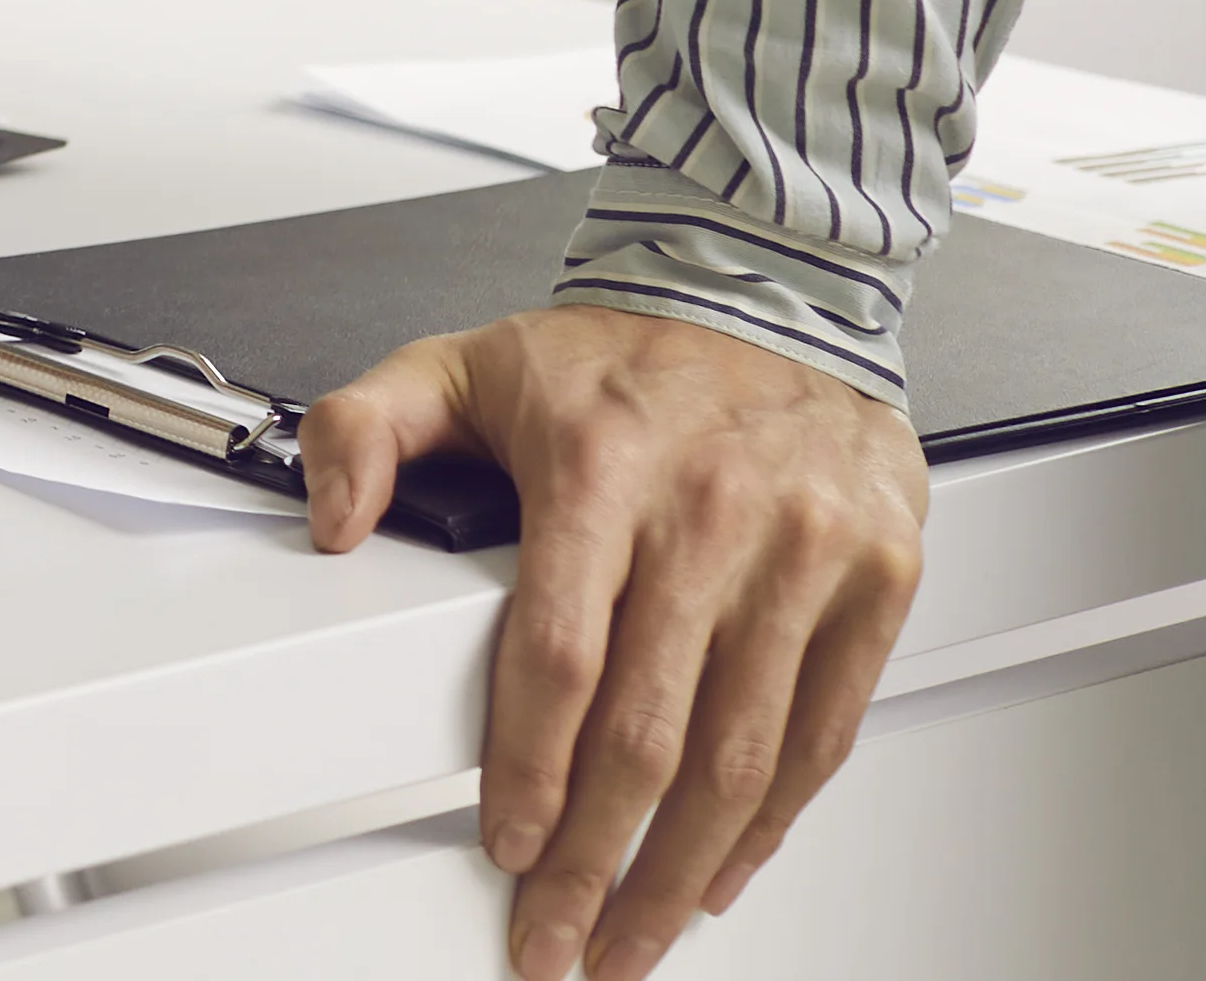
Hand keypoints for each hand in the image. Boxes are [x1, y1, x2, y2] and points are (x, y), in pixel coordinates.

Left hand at [297, 303, 931, 980]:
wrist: (774, 289)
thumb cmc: (622, 352)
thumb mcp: (464, 360)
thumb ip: (367, 429)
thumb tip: (329, 519)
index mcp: (602, 466)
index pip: (559, 656)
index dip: (530, 771)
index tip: (508, 845)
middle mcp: (711, 513)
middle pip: (648, 733)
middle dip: (597, 861)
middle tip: (559, 935)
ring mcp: (803, 552)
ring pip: (740, 756)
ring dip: (681, 871)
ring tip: (633, 936)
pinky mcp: (876, 577)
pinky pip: (822, 731)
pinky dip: (772, 821)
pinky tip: (722, 866)